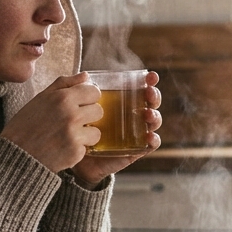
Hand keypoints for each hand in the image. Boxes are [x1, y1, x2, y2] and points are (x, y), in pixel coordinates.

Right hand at [0, 73, 102, 172]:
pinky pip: (86, 148)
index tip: (80, 104)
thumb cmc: (26, 124)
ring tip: (68, 136)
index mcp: (63, 97)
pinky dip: (76, 149)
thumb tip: (86, 76)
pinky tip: (62, 147)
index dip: (88, 99)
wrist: (15, 155)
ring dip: (85, 135)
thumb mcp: (42, 98)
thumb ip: (65, 84)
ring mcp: (74, 135)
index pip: (94, 92)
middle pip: (98, 111)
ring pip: (96, 132)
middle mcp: (71, 114)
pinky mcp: (75, 153)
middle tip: (72, 122)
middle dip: (88, 116)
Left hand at [70, 71, 162, 188]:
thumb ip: (79, 90)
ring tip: (147, 114)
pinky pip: (150, 145)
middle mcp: (132, 116)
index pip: (140, 89)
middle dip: (154, 96)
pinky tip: (149, 136)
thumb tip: (85, 74)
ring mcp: (135, 133)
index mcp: (122, 102)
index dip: (148, 81)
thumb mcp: (78, 107)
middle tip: (148, 93)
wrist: (76, 157)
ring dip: (154, 116)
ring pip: (153, 122)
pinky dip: (154, 140)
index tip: (150, 76)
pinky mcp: (135, 150)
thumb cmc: (79, 128)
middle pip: (151, 103)